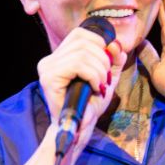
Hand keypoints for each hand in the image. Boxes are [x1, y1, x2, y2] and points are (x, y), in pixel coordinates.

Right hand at [37, 27, 125, 144]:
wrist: (77, 129)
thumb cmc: (89, 105)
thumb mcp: (106, 79)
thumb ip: (113, 62)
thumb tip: (117, 45)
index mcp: (60, 56)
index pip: (81, 34)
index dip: (99, 43)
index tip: (108, 63)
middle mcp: (49, 59)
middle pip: (84, 42)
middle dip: (103, 59)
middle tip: (106, 78)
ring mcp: (47, 68)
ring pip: (83, 53)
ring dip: (100, 70)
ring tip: (101, 86)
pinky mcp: (49, 78)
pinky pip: (78, 65)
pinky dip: (93, 75)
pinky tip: (95, 88)